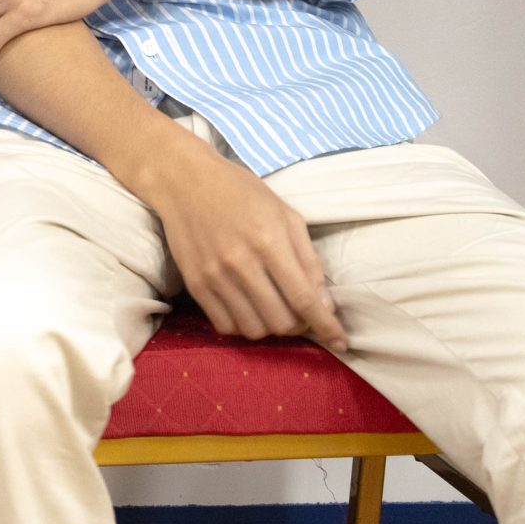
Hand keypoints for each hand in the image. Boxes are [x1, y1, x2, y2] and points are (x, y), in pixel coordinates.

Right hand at [137, 136, 346, 350]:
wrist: (185, 181)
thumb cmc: (241, 192)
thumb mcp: (285, 214)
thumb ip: (308, 258)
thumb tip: (324, 303)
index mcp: (270, 242)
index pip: (304, 299)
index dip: (326, 326)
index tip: (340, 342)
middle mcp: (241, 264)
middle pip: (281, 321)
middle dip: (299, 325)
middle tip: (300, 312)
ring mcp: (214, 277)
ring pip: (254, 330)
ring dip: (271, 327)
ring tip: (273, 309)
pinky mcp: (195, 285)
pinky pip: (225, 325)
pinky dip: (243, 325)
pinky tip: (248, 309)